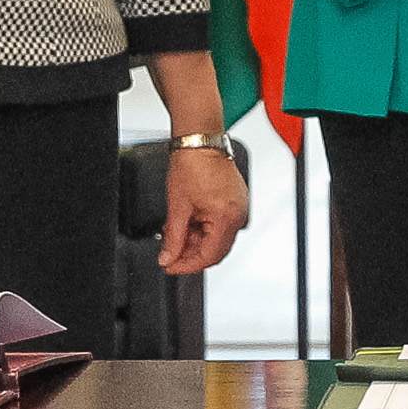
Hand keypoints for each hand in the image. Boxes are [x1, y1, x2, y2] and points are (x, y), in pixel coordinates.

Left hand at [159, 147, 250, 273]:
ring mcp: (239, 208)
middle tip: (170, 254)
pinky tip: (187, 223)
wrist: (199, 142)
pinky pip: (221, 224)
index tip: (171, 266)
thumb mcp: (177, 206)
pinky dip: (203, 228)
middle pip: (215, 250)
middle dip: (191, 254)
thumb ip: (173, 237)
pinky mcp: (236, 201)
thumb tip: (168, 257)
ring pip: (217, 238)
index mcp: (227, 218)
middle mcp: (238, 215)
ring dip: (195, 240)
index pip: (209, 256)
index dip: (187, 266)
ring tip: (175, 232)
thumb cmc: (192, 165)